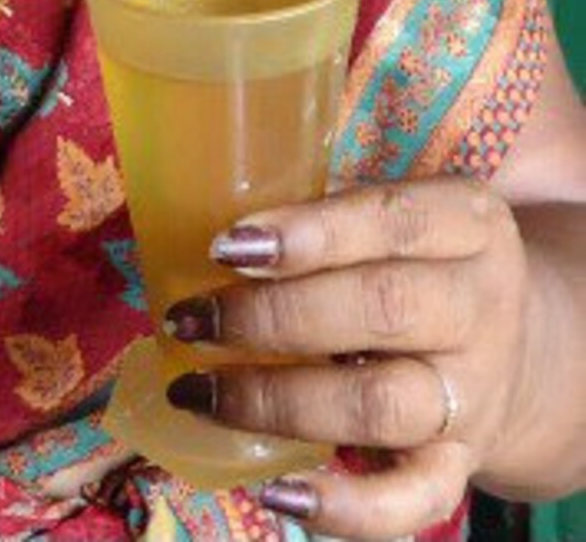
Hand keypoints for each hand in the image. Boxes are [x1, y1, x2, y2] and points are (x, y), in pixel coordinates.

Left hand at [161, 177, 527, 537]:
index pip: (389, 220)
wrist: (521, 342)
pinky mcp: (461, 463)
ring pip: (380, 405)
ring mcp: (474, 393)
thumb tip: (206, 216)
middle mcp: (479, 307)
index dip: (306, 234)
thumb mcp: (391, 211)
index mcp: (464, 223)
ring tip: (196, 389)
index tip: (227, 246)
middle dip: (270, 317)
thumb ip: (320, 204)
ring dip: (275, 400)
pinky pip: (412, 499)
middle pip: (379, 309)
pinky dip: (345, 507)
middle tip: (191, 318)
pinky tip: (275, 491)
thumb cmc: (414, 256)